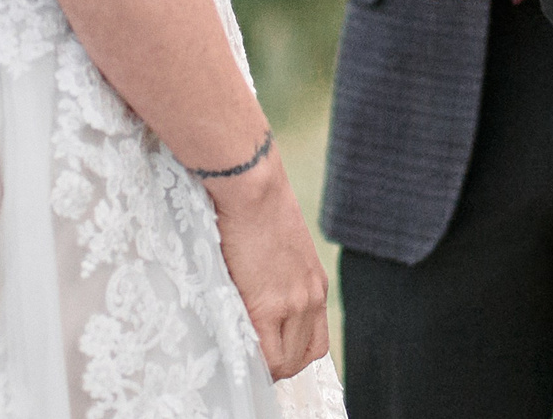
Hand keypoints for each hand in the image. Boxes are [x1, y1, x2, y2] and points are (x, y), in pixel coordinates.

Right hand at [204, 149, 329, 380]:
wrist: (251, 186)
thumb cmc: (256, 206)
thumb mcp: (279, 247)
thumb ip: (277, 276)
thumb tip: (257, 294)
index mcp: (314, 282)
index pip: (315, 337)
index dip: (292, 350)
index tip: (270, 351)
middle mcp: (312, 296)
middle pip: (307, 355)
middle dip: (282, 364)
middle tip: (256, 360)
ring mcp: (294, 303)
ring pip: (288, 362)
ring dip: (267, 367)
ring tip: (245, 357)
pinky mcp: (269, 305)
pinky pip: (268, 356)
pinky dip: (255, 362)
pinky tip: (238, 349)